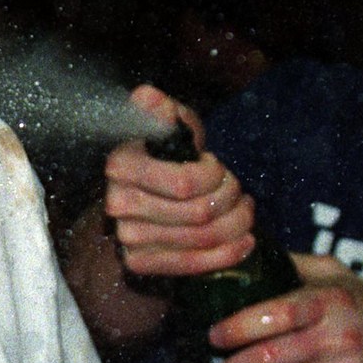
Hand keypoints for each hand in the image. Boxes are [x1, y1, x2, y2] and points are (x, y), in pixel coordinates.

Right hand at [101, 85, 255, 278]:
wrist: (150, 192)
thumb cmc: (165, 152)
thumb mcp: (168, 123)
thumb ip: (161, 110)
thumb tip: (147, 97)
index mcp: (121, 166)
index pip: (186, 184)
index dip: (214, 177)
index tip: (218, 166)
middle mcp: (118, 205)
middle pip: (198, 213)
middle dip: (230, 199)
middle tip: (238, 190)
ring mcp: (128, 238)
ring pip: (201, 238)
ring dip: (234, 224)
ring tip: (244, 211)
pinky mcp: (139, 263)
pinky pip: (192, 265)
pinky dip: (226, 254)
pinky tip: (244, 242)